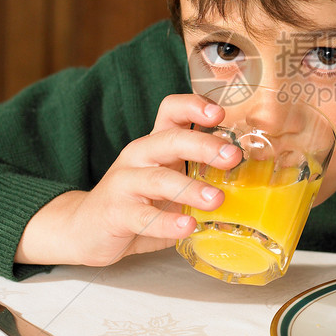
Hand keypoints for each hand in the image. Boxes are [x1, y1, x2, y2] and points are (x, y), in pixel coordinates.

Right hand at [15, 94, 240, 267]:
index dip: (194, 106)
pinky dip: (166, 222)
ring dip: (189, 187)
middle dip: (204, 145)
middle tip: (232, 158)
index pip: (171, 110)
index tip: (219, 113)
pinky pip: (142, 216)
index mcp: (155, 144)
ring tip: (216, 199)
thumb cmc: (137, 202)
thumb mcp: (168, 181)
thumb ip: (198, 176)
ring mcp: (124, 183)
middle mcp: (139, 156)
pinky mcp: (115, 213)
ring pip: (157, 179)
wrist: (84, 229)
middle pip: (170, 139)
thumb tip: (250, 180)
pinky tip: (187, 226)